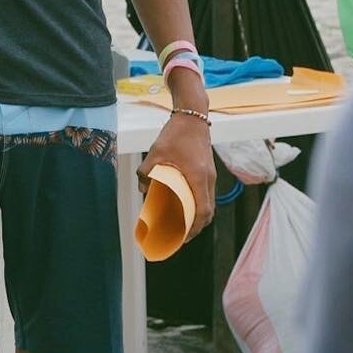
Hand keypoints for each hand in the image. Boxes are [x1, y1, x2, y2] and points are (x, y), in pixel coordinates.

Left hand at [139, 79, 215, 242]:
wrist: (193, 115)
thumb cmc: (176, 133)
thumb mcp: (156, 152)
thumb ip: (146, 170)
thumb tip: (141, 188)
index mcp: (199, 177)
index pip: (202, 211)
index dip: (194, 228)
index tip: (183, 237)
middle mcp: (209, 179)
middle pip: (208, 211)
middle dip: (196, 227)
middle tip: (180, 235)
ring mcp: (211, 174)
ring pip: (209, 203)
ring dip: (198, 216)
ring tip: (182, 223)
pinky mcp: (208, 170)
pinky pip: (207, 194)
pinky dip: (199, 204)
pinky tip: (186, 204)